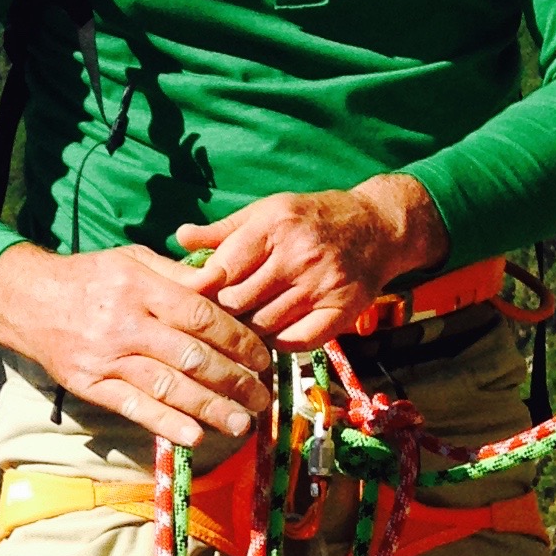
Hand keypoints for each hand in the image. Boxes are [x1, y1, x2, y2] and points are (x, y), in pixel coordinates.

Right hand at [0, 242, 272, 451]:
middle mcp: (126, 323)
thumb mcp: (133, 259)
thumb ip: (178, 274)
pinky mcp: (92, 385)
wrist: (27, 301)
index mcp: (141, 287)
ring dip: (210, 408)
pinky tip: (194, 437)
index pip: (202, 316)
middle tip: (263, 397)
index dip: (239, 340)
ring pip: (168, 387)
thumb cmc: (90, 277)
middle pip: (192, 356)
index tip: (263, 358)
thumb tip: (226, 285)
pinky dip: (166, 424)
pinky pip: (134, 407)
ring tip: (241, 423)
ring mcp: (107, 358)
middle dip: (235, 380)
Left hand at [173, 175, 447, 348]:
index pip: (223, 270)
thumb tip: (179, 237)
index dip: (201, 290)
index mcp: (274, 226)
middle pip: (240, 301)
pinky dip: (279, 343)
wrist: (376, 227)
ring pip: (264, 325)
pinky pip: (297, 341)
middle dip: (222, 312)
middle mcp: (298, 255)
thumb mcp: (266, 212)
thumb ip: (223, 231)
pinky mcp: (342, 310)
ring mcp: (322, 285)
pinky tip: (272, 334)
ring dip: (248, 331)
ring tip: (240, 327)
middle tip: (214, 318)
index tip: (191, 300)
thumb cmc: (311, 218)